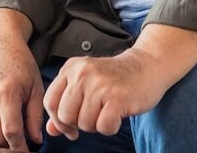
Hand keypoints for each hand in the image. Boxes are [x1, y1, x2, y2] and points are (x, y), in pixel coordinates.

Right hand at [0, 18, 43, 150]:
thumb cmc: (20, 63)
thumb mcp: (35, 86)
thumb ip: (35, 115)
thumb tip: (36, 140)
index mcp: (7, 92)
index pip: (11, 131)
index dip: (19, 147)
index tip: (26, 151)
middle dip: (7, 147)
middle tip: (17, 145)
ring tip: (6, 139)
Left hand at [43, 49, 168, 138]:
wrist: (146, 65)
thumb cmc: (114, 78)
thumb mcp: (86, 84)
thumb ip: (65, 104)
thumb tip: (50, 130)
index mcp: (71, 68)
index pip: (50, 102)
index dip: (58, 120)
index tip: (70, 127)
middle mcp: (82, 74)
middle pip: (65, 115)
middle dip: (78, 124)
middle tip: (93, 116)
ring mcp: (99, 85)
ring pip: (84, 124)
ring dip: (96, 125)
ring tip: (107, 111)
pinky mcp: (117, 98)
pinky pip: (103, 127)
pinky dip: (110, 128)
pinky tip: (117, 115)